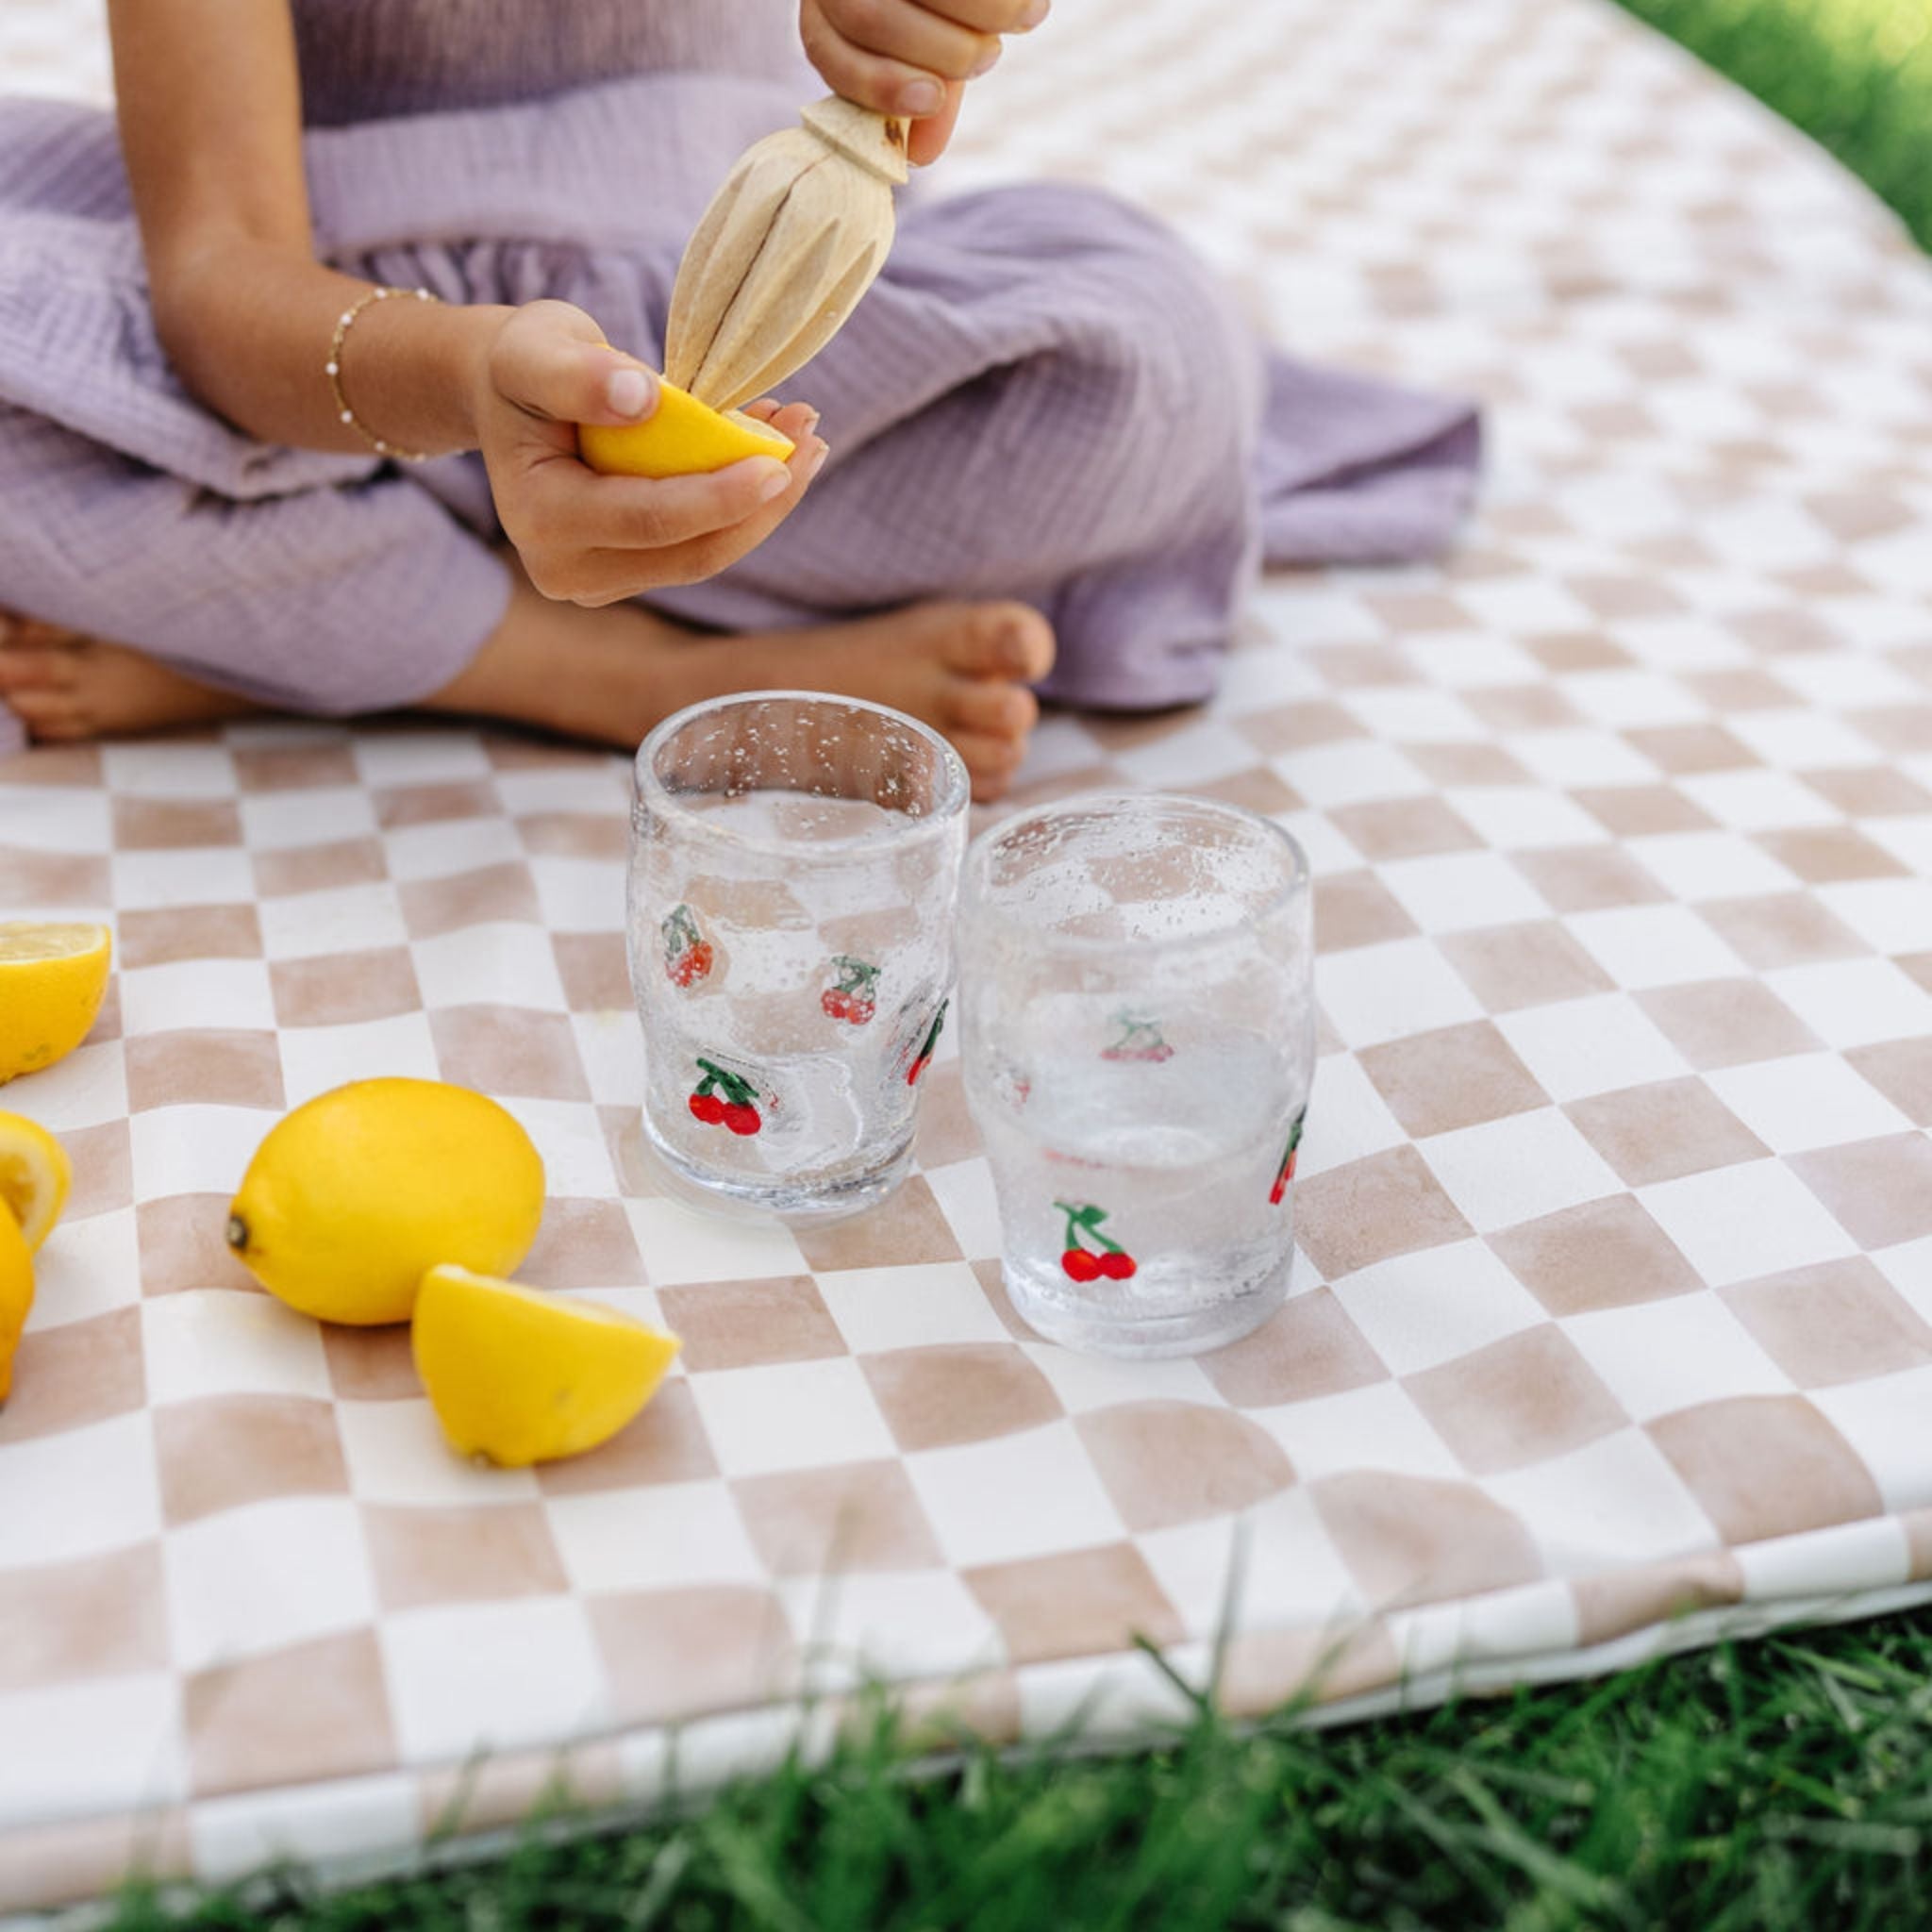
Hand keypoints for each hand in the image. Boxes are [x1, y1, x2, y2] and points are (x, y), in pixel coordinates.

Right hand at [470, 301, 825, 606]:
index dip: (718, 497)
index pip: (647, 520)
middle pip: (690, 553)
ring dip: (765, 504)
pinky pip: (701, 545)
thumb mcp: (536, 349)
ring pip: (705, 556)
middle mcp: (566, 569)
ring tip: (806, 439)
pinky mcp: (632, 573)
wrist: (510, 398)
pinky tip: (776, 452)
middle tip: (815, 441)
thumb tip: (642, 400)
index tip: (778, 463)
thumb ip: (578, 375)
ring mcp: (601, 580)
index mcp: (539, 519)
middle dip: (762, 503)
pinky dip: (744, 503)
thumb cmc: (523, 365)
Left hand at [800, 0, 1048, 164]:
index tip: (932, 98)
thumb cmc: (946, 13)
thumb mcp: (929, 49)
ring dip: (977, 15)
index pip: (831, 52)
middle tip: (986, 57)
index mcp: (828, 9)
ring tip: (1019, 20)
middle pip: (869, 17)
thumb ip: (925, 98)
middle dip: (940, 51)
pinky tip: (1033, 6)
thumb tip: (920, 155)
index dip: (879, 85)